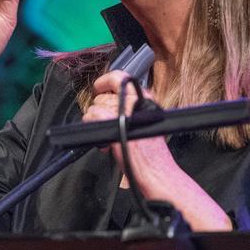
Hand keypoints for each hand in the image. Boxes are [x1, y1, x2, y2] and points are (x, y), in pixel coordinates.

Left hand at [83, 70, 178, 192]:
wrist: (158, 172)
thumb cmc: (151, 154)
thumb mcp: (146, 123)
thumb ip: (131, 110)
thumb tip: (110, 104)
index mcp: (146, 100)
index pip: (120, 77)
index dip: (105, 81)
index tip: (99, 87)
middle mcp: (138, 102)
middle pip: (103, 96)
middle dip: (101, 112)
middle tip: (108, 127)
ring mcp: (127, 113)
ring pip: (96, 106)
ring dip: (96, 123)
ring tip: (109, 137)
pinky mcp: (117, 124)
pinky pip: (93, 116)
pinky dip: (92, 126)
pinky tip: (102, 141)